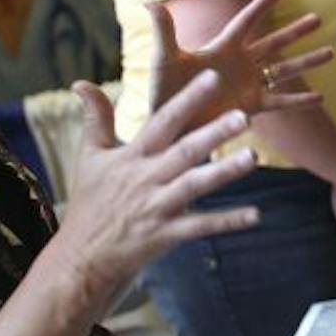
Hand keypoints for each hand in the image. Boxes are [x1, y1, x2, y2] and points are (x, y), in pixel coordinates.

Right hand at [55, 73, 263, 313]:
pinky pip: (200, 226)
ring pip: (194, 186)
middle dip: (213, 133)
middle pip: (184, 151)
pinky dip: (227, 221)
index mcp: (131, 156)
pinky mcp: (165, 235)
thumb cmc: (90, 203)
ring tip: (253, 157)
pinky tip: (256, 215)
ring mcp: (156, 207)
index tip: (212, 77)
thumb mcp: (89, 157)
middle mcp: (145, 179)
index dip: (187, 99)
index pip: (163, 121)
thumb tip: (79, 82)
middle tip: (244, 115)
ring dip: (224, 172)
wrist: (80, 258)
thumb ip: (95, 118)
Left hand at [145, 0, 331, 123]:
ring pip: (285, 69)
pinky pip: (281, 102)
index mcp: (222, 49)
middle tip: (319, 18)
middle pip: (274, 42)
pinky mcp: (252, 108)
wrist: (170, 129)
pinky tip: (321, 97)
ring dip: (307, 61)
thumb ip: (163, 31)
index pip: (245, 22)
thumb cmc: (164, 94)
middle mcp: (240, 65)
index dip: (260, 7)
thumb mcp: (164, 61)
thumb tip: (147, 0)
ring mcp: (249, 86)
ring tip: (331, 52)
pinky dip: (300, 100)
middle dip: (296, 31)